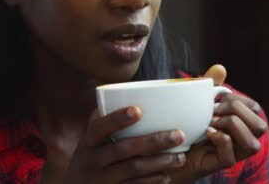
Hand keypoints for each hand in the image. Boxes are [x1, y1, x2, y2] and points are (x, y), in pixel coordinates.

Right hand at [64, 106, 187, 182]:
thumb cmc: (91, 157)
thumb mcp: (90, 140)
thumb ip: (104, 121)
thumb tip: (130, 93)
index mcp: (88, 141)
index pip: (100, 127)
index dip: (117, 118)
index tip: (138, 110)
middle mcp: (92, 159)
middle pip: (122, 149)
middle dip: (152, 141)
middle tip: (179, 134)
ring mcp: (102, 178)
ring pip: (132, 169)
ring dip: (159, 162)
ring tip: (180, 157)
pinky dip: (151, 181)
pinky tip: (165, 175)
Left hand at [168, 65, 267, 182]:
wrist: (167, 149)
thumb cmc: (187, 124)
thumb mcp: (198, 103)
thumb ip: (209, 86)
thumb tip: (220, 68)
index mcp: (241, 123)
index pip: (255, 109)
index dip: (240, 99)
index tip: (219, 97)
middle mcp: (242, 141)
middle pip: (260, 126)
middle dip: (236, 111)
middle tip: (213, 110)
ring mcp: (233, 154)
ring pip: (252, 145)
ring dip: (230, 127)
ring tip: (211, 122)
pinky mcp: (219, 165)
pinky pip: (230, 157)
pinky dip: (219, 140)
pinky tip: (206, 133)